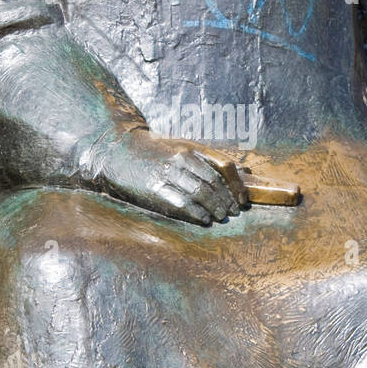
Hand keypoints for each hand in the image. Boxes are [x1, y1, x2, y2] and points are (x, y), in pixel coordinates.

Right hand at [81, 127, 248, 224]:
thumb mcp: (184, 147)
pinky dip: (197, 214)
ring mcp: (167, 173)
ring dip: (215, 208)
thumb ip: (212, 160)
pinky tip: (204, 219)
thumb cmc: (157, 152)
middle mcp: (181, 159)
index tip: (242, 199)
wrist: (120, 151)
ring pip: (200, 194)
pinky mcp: (154, 188)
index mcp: (191, 147)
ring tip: (221, 216)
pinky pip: (181, 204)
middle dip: (227, 200)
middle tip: (233, 212)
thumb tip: (246, 172)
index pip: (224, 165)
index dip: (237, 185)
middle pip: (214, 182)